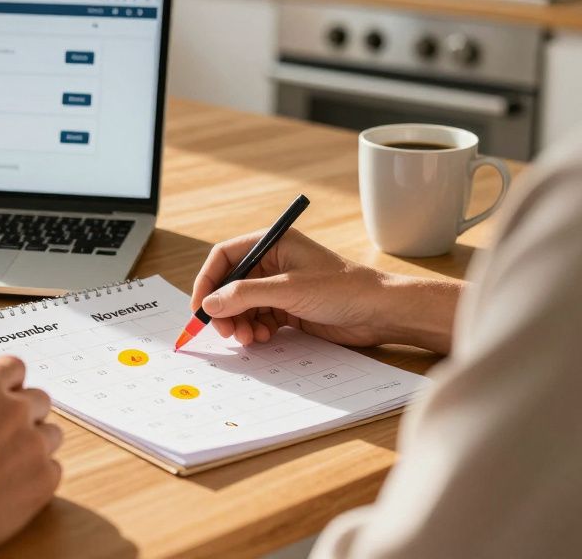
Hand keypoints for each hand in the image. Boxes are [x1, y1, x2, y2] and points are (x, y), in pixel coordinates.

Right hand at [0, 356, 61, 558]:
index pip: (13, 367)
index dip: (9, 382)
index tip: (6, 395)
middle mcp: (12, 408)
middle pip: (39, 399)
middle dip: (26, 414)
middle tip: (6, 435)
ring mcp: (33, 442)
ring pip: (51, 433)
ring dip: (35, 444)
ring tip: (9, 465)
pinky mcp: (45, 476)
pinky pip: (52, 468)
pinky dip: (37, 476)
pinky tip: (12, 488)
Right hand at [190, 229, 459, 352]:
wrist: (381, 312)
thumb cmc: (343, 288)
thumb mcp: (287, 290)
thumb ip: (244, 295)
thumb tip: (209, 304)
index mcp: (273, 243)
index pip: (225, 256)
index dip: (208, 280)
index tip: (200, 307)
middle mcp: (274, 263)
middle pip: (231, 284)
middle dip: (224, 308)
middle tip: (225, 331)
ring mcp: (281, 287)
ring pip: (243, 305)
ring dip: (240, 323)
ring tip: (248, 338)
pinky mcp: (289, 308)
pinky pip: (259, 318)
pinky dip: (255, 329)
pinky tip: (263, 338)